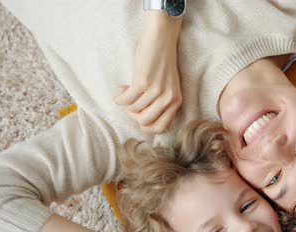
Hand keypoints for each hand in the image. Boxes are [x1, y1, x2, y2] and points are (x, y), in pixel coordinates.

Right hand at [114, 12, 182, 133]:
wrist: (161, 39)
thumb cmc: (162, 62)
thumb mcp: (168, 86)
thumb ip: (161, 102)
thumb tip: (141, 118)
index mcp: (176, 101)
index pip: (161, 128)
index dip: (147, 125)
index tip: (140, 115)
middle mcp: (168, 99)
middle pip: (145, 122)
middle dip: (133, 116)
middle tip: (131, 103)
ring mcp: (156, 91)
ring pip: (133, 110)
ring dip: (126, 102)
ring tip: (126, 90)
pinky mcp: (143, 82)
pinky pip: (126, 100)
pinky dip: (119, 98)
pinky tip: (120, 90)